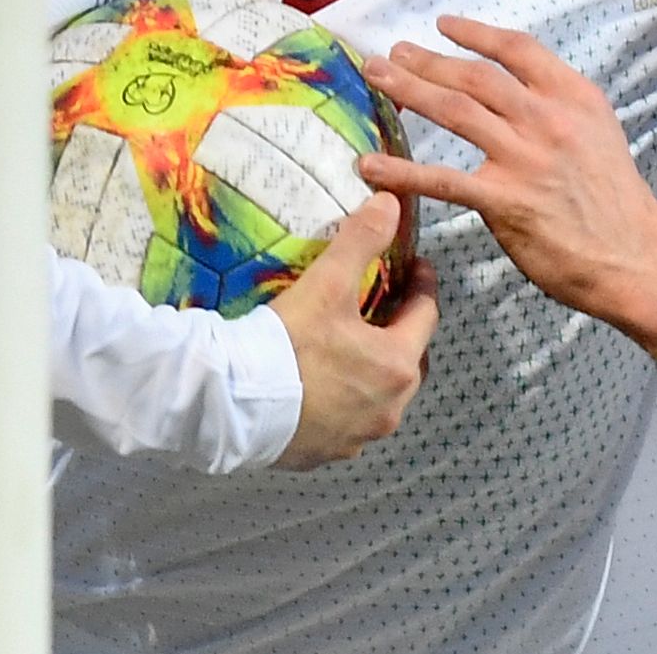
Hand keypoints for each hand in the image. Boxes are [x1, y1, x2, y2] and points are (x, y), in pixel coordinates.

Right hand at [267, 191, 439, 469]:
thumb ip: (362, 240)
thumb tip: (391, 203)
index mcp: (398, 366)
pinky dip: (347, 400)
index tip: (414, 267)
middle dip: (403, 331)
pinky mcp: (326, 454)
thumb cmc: (287, 343)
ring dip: (375, 370)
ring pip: (382, 395)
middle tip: (385, 306)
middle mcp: (389, 408)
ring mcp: (359, 437)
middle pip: (410, 360)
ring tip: (353, 345)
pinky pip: (350, 421)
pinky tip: (324, 385)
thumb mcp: (327, 284)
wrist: (230, 405)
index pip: (426, 316)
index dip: (421, 286)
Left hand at [358, 17, 656, 317]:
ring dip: (410, 90)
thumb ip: (559, 112)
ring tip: (377, 78)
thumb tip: (517, 100)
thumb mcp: (599, 134)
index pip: (518, 49)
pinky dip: (402, 172)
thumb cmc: (617, 202)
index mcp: (573, 98)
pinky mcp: (504, 201)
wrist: (635, 257)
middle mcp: (547, 119)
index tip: (444, 25)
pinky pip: (442, 180)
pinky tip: (370, 166)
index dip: (476, 33)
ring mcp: (524, 158)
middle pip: (476, 76)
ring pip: (455, 112)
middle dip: (428, 60)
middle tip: (391, 53)